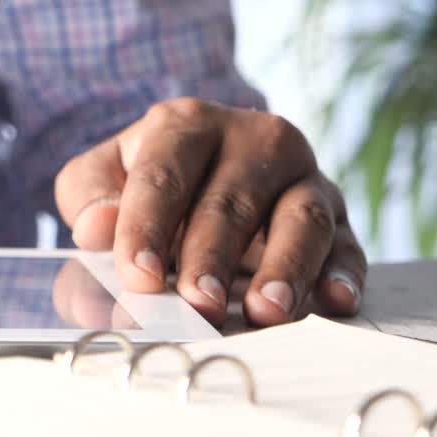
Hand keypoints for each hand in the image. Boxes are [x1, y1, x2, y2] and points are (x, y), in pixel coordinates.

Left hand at [54, 98, 365, 326]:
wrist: (206, 171)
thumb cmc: (148, 182)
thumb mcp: (101, 177)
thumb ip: (89, 197)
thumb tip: (95, 227)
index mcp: (186, 125)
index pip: (163, 175)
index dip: (147, 226)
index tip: (138, 276)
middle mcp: (253, 139)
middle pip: (232, 200)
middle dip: (212, 256)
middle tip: (197, 305)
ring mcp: (301, 175)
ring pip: (302, 218)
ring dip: (286, 267)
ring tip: (265, 311)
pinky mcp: (337, 213)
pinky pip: (347, 243)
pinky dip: (343, 273)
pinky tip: (333, 302)